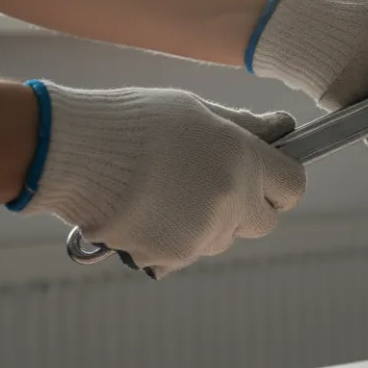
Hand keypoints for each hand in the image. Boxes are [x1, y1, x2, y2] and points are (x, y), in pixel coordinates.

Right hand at [18, 81, 304, 278]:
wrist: (73, 151)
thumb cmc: (135, 121)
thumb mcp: (196, 111)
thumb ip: (244, 127)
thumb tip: (283, 128)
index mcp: (243, 160)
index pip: (293, 187)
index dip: (281, 181)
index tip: (268, 174)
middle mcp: (231, 201)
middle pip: (264, 222)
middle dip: (248, 207)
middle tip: (214, 184)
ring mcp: (202, 234)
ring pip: (223, 238)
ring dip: (209, 222)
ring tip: (168, 190)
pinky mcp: (171, 257)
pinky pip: (188, 251)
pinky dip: (174, 236)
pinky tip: (147, 208)